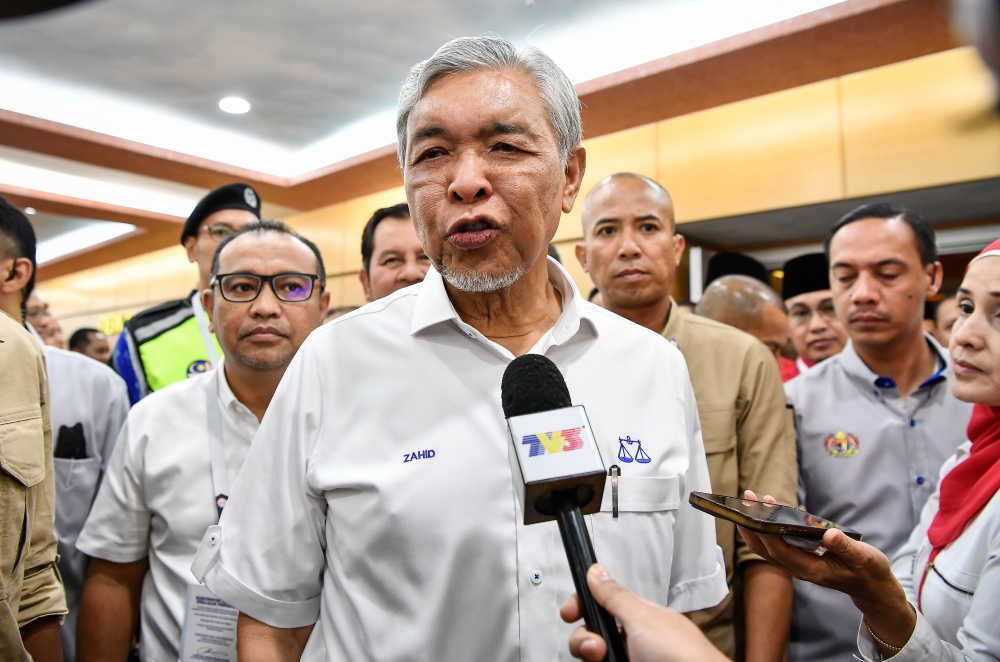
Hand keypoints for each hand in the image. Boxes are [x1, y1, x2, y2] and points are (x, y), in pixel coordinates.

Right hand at [559, 564, 727, 661]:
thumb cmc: (686, 658)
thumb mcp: (644, 618)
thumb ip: (616, 596)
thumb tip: (596, 571)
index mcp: (640, 620)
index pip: (601, 605)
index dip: (582, 606)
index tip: (570, 612)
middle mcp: (633, 643)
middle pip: (591, 635)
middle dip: (585, 639)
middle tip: (597, 647)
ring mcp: (630, 661)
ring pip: (592, 657)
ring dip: (589, 655)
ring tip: (604, 660)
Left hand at [738, 490, 915, 652]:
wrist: (871, 586)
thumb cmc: (867, 572)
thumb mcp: (863, 558)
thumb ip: (845, 547)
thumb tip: (829, 534)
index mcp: (812, 570)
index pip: (781, 552)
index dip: (767, 535)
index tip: (757, 516)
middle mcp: (799, 568)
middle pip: (767, 549)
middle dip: (753, 527)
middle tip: (747, 501)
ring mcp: (798, 563)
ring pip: (769, 546)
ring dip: (758, 524)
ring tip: (753, 499)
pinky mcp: (800, 557)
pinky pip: (778, 542)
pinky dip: (770, 526)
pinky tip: (771, 507)